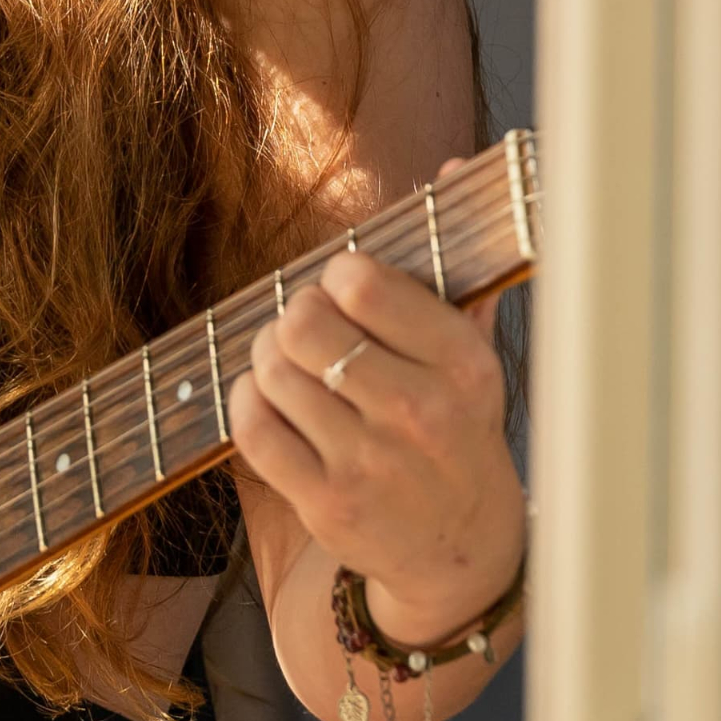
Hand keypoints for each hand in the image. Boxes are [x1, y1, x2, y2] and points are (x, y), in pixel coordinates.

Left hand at [231, 199, 526, 646]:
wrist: (460, 549)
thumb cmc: (457, 432)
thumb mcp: (473, 355)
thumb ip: (455, 266)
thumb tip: (446, 170)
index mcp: (463, 365)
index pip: (364, 284)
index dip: (336, 275)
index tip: (344, 289)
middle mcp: (420, 414)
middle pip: (304, 324)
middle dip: (293, 314)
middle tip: (305, 328)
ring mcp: (370, 464)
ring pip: (271, 371)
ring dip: (266, 358)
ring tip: (288, 365)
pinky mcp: (327, 504)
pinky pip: (252, 428)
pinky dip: (247, 404)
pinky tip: (270, 404)